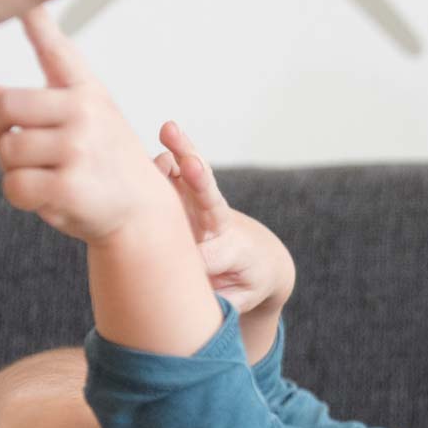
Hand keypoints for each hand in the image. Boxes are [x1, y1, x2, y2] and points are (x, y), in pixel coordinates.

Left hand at [0, 5, 170, 243]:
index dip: (36, 19)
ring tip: (37, 175)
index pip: (56, 49)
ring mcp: (79, 149)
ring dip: (10, 169)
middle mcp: (85, 113)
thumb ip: (35, 107)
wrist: (142, 215)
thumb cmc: (105, 168)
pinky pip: (14, 185)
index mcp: (87, 93)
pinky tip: (43, 197)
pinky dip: (19, 196)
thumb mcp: (79, 127)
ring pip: (7, 151)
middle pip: (6, 106)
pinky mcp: (70, 186)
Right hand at [152, 121, 297, 315]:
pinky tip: (164, 137)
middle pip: (208, 197)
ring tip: (170, 130)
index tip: (190, 267)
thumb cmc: (249, 282)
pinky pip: (178, 168)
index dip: (196, 263)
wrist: (263, 256)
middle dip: (198, 180)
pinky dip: (168, 154)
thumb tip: (198, 290)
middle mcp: (218, 220)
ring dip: (183, 151)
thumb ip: (223, 297)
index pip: (207, 255)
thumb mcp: (241, 297)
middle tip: (190, 163)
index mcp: (234, 248)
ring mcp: (202, 202)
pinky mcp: (189, 192)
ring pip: (194, 173)